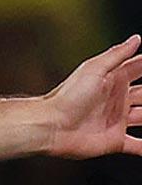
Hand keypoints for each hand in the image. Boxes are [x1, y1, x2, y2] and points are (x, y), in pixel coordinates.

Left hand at [45, 34, 141, 158]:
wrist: (51, 126)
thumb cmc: (68, 96)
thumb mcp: (94, 69)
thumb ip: (117, 55)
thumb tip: (136, 39)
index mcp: (112, 81)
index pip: (137, 68)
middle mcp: (116, 100)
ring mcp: (116, 120)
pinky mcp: (114, 140)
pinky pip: (136, 145)